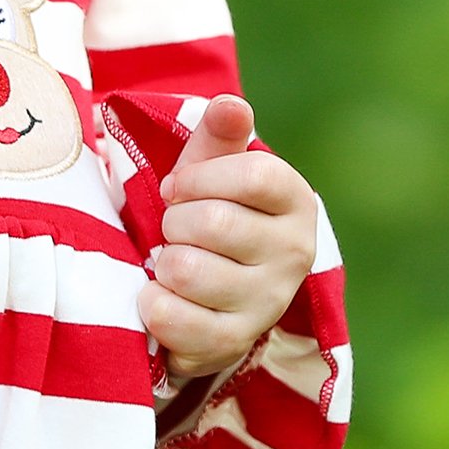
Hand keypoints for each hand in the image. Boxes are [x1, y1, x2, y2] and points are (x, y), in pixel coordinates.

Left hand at [139, 95, 317, 386]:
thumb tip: (230, 105)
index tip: (177, 187)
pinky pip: (174, 318)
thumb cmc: (207, 212)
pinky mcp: (234, 343)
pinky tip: (159, 297)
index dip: (198, 178)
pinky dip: (152, 304)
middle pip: (214, 223)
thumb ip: (220, 135)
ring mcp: (268, 302)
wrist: (206, 291)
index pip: (253, 174)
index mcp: (295, 202)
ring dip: (162, 263)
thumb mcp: (212, 169)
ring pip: (189, 270)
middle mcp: (294, 253)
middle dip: (174, 222)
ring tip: (170, 263)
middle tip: (173, 230)